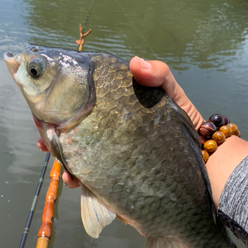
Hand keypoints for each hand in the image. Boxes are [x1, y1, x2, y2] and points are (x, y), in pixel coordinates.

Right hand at [37, 56, 203, 188]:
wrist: (206, 168)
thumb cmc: (186, 129)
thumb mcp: (173, 97)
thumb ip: (158, 75)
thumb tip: (134, 62)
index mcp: (115, 116)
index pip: (81, 108)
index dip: (60, 108)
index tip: (46, 109)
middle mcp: (109, 138)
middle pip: (73, 135)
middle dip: (53, 136)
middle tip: (42, 137)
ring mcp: (112, 162)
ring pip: (77, 160)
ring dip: (61, 161)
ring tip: (58, 163)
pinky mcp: (117, 184)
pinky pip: (92, 183)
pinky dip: (78, 182)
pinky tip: (74, 181)